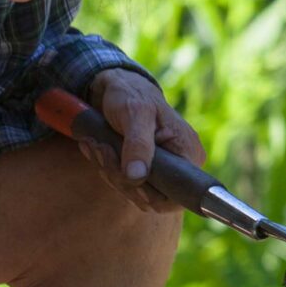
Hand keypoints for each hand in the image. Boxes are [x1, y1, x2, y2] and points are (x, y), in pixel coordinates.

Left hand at [86, 69, 205, 211]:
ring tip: (98, 143)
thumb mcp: (135, 113)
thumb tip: (137, 176)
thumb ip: (138, 144)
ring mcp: (161, 171)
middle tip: (101, 148)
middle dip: (120, 177)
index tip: (123, 173)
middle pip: (151, 198)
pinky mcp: (143, 172)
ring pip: (134, 192)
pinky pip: (125, 185)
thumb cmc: (131, 94)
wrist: (115, 88)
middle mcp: (180, 166)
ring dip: (109, 171)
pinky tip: (97, 147)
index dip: (148, 193)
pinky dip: (107, 169)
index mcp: (188, 153)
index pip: (176, 197)